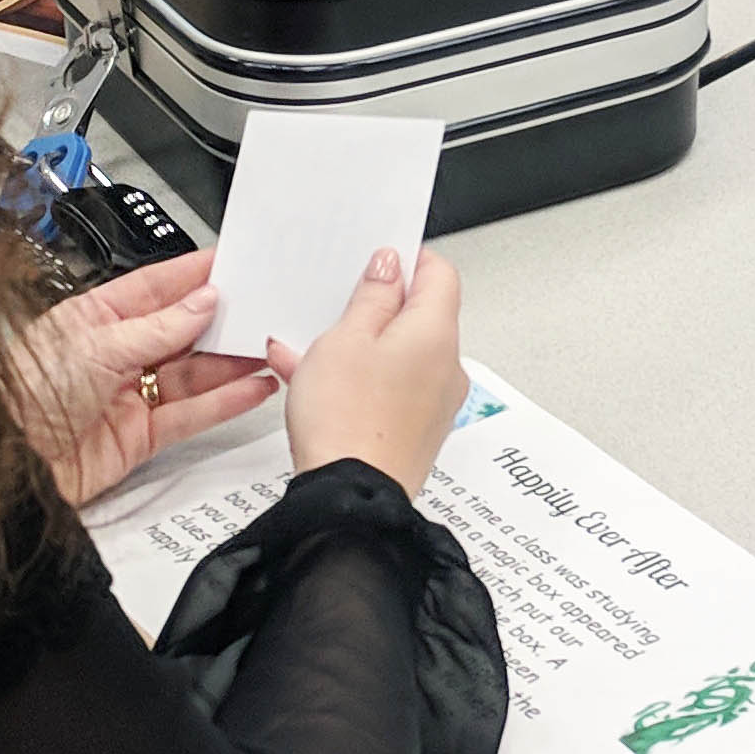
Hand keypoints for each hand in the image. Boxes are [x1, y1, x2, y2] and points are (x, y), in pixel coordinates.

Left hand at [11, 249, 276, 509]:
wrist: (6, 460)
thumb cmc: (26, 392)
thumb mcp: (98, 344)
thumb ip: (159, 326)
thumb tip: (204, 301)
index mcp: (94, 317)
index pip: (155, 287)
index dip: (194, 274)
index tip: (234, 262)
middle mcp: (114, 354)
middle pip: (180, 331)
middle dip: (221, 319)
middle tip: (263, 304)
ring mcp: (129, 395)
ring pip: (192, 373)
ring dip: (231, 361)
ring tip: (269, 347)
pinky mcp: (139, 437)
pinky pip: (190, 415)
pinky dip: (224, 402)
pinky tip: (253, 388)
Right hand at [269, 245, 467, 498]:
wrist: (348, 498)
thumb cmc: (346, 420)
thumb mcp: (345, 339)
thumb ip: (372, 296)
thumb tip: (390, 267)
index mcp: (436, 333)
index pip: (440, 273)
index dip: (409, 258)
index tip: (377, 255)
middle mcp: (446, 367)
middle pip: (419, 316)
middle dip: (376, 306)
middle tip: (338, 302)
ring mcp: (433, 402)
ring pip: (397, 354)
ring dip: (358, 344)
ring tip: (309, 347)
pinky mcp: (414, 431)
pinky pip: (389, 389)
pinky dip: (358, 378)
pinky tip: (311, 380)